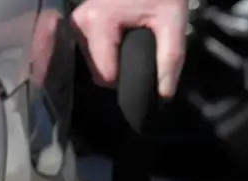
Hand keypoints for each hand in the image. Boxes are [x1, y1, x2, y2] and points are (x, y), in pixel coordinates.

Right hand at [72, 0, 188, 97]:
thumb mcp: (173, 19)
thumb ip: (170, 57)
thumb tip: (165, 94)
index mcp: (97, 23)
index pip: (105, 74)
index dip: (127, 76)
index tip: (144, 61)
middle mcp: (79, 23)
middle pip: (96, 70)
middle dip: (119, 67)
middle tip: (140, 48)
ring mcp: (74, 23)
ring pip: (92, 62)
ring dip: (111, 59)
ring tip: (130, 40)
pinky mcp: (76, 22)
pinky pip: (89, 51)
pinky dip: (105, 51)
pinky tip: (118, 39)